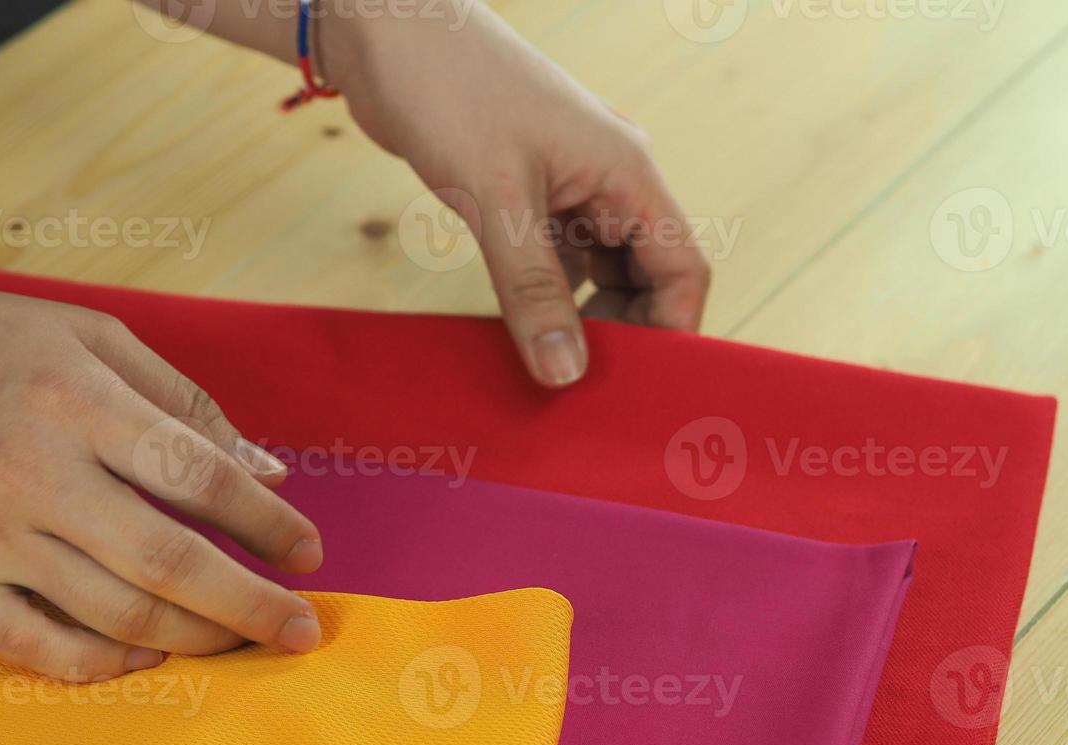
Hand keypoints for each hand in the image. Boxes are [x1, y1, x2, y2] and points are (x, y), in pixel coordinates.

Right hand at [0, 265, 324, 681]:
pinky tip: (149, 652)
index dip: (269, 524)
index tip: (310, 554)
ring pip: (113, 613)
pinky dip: (99, 663)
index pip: (200, 478)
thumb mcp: (93, 337)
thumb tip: (269, 471)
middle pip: (169, 563)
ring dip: (196, 637)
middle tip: (303, 630)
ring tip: (243, 639)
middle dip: (253, 605)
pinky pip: (33, 646)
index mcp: (79, 403)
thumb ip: (187, 404)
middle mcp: (35, 474)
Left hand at [325, 4, 712, 385]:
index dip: (670, 330)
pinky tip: (518, 326)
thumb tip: (564, 373)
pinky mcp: (528, 190)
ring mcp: (569, 184)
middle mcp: (609, 178)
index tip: (635, 385)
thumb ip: (533, 290)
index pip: (683, 268)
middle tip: (579, 384)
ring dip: (580, 318)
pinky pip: (556, 258)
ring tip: (546, 363)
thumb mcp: (495, 199)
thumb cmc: (448, 87)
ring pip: (600, 271)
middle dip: (624, 332)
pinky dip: (545, 295)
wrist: (384, 31)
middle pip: (647, 276)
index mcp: (626, 171)